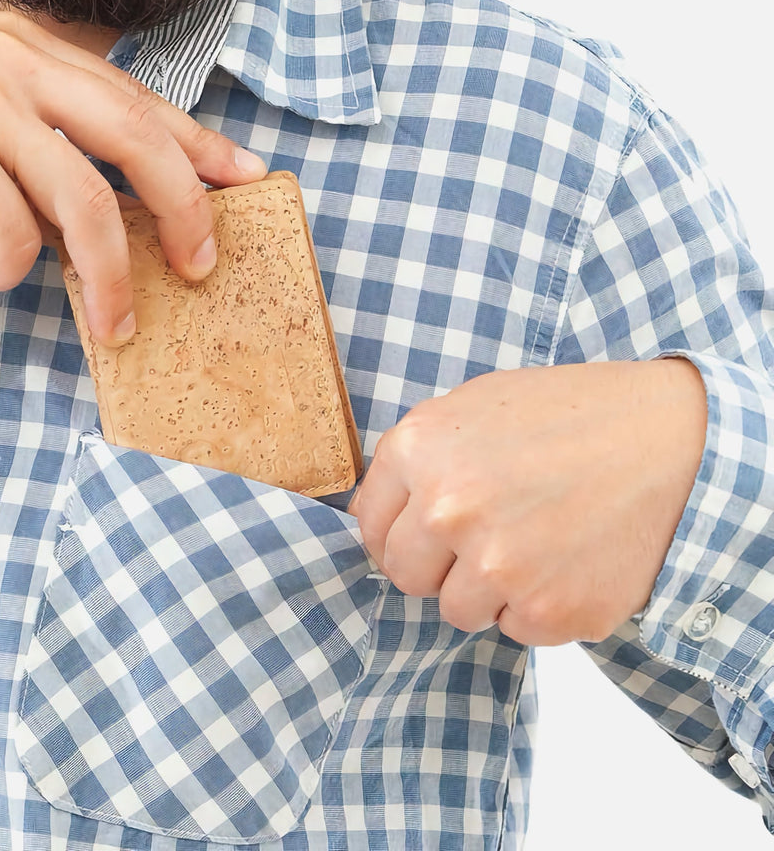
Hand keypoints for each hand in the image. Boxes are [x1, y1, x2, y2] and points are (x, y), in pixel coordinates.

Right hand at [0, 11, 266, 344]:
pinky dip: (8, 273)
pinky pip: (20, 240)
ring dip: (107, 278)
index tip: (246, 179)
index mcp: (28, 46)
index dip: (200, 145)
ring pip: (86, 203)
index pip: (137, 100)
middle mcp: (8, 57)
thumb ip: (71, 159)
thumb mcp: (3, 154)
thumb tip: (167, 207)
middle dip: (183, 211)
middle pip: (134, 138)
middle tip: (202, 267)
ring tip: (108, 322)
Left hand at [350, 358, 707, 644]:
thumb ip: (419, 460)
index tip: (420, 534)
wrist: (666, 436)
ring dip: (487, 590)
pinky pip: (517, 629)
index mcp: (418, 451)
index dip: (396, 532)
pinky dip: (539, 606)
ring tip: (533, 543)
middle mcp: (447, 509)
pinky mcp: (549, 610)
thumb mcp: (472, 407)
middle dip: (436, 565)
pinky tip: (567, 560)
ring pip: (458, 611)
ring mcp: (497, 565)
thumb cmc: (569, 414)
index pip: (370, 526)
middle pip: (405, 576)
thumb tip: (382, 513)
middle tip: (481, 541)